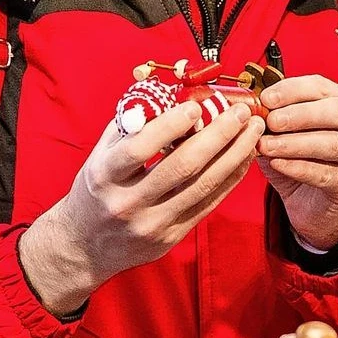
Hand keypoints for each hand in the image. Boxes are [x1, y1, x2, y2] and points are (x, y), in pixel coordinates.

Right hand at [19, 101, 263, 316]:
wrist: (85, 246)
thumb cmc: (95, 191)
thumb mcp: (99, 155)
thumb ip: (128, 125)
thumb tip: (164, 92)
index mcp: (105, 176)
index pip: (140, 148)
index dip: (170, 126)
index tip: (196, 105)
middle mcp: (128, 202)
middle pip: (182, 167)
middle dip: (218, 136)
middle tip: (240, 112)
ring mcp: (152, 223)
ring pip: (203, 186)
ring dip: (234, 155)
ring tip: (252, 130)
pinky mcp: (172, 237)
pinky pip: (208, 204)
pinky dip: (230, 178)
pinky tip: (244, 157)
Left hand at [257, 74, 337, 251]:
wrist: (309, 205)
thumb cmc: (297, 161)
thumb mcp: (281, 135)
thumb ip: (270, 119)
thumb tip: (249, 106)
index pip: (322, 87)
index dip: (293, 90)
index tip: (265, 98)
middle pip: (337, 112)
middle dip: (300, 114)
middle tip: (271, 120)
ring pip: (333, 144)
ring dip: (296, 143)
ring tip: (267, 145)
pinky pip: (326, 174)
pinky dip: (299, 168)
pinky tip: (277, 164)